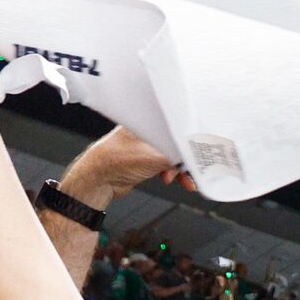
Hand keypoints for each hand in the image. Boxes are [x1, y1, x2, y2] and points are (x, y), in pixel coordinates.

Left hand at [61, 127, 189, 204]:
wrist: (97, 181)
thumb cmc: (114, 161)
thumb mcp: (154, 157)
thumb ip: (177, 156)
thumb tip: (197, 158)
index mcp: (149, 118)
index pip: (177, 121)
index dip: (191, 134)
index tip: (202, 146)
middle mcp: (149, 129)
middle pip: (178, 139)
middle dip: (187, 156)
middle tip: (195, 167)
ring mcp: (148, 144)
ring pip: (174, 153)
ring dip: (180, 169)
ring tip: (185, 180)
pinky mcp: (148, 159)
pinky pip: (167, 164)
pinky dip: (173, 173)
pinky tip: (176, 181)